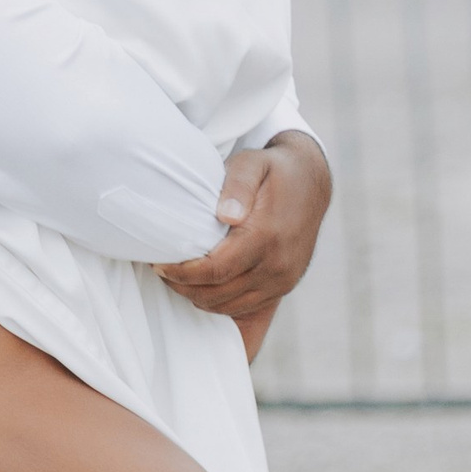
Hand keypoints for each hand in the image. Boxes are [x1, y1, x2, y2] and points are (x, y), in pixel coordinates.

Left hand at [155, 133, 331, 345]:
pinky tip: (202, 285)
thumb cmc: (272, 170)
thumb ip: (238, 186)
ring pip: (230, 306)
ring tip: (177, 278)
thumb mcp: (252, 164)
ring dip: (199, 297)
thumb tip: (225, 215)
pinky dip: (219, 302)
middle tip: (161, 271)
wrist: (311, 183)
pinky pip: (246, 307)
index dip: (182, 272)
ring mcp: (284, 280)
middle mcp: (277, 265)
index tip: (159, 264)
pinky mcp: (285, 286)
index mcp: (267, 236)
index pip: (215, 269)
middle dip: (183, 286)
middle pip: (218, 293)